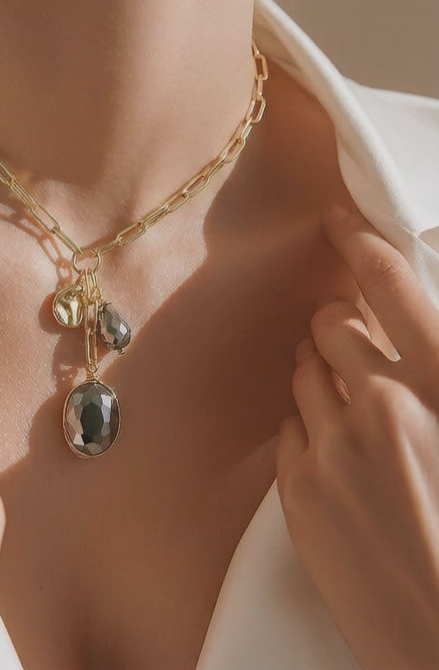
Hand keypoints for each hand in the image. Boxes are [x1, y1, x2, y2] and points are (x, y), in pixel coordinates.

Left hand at [276, 203, 438, 669]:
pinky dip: (307, 431)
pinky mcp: (301, 492)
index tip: (336, 220)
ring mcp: (336, 448)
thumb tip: (411, 330)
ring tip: (348, 411)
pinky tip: (336, 458)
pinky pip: (288, 428)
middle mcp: (385, 403)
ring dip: (319, 377)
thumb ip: (435, 367)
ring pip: (302, 372)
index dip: (357, 240)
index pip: (389, 281)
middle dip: (337, 328)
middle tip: (351, 348)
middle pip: (331, 324)